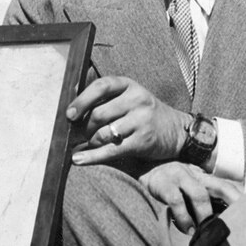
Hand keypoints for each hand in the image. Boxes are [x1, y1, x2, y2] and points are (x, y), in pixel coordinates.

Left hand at [67, 76, 189, 164]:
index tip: (69, 114)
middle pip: (99, 114)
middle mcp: (137, 100)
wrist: (177, 131)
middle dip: (84, 128)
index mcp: (129, 85)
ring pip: (103, 133)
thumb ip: (104, 96)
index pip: (101, 86)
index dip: (82, 100)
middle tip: (79, 134)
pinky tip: (78, 160)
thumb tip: (72, 96)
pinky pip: (111, 151)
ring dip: (91, 142)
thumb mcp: (129, 97)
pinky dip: (92, 157)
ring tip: (89, 144)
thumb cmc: (143, 114)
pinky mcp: (143, 141)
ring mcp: (141, 120)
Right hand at [140, 162, 241, 232]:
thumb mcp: (181, 194)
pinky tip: (185, 229)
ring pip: (200, 194)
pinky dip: (183, 216)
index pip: (226, 186)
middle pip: (221, 186)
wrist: (130, 170)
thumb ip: (196, 205)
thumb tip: (215, 228)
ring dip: (205, 215)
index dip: (241, 199)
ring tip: (205, 232)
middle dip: (236, 202)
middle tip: (243, 223)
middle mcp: (192, 173)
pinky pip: (177, 200)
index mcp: (200, 176)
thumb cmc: (159, 190)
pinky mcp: (162, 183)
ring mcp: (177, 175)